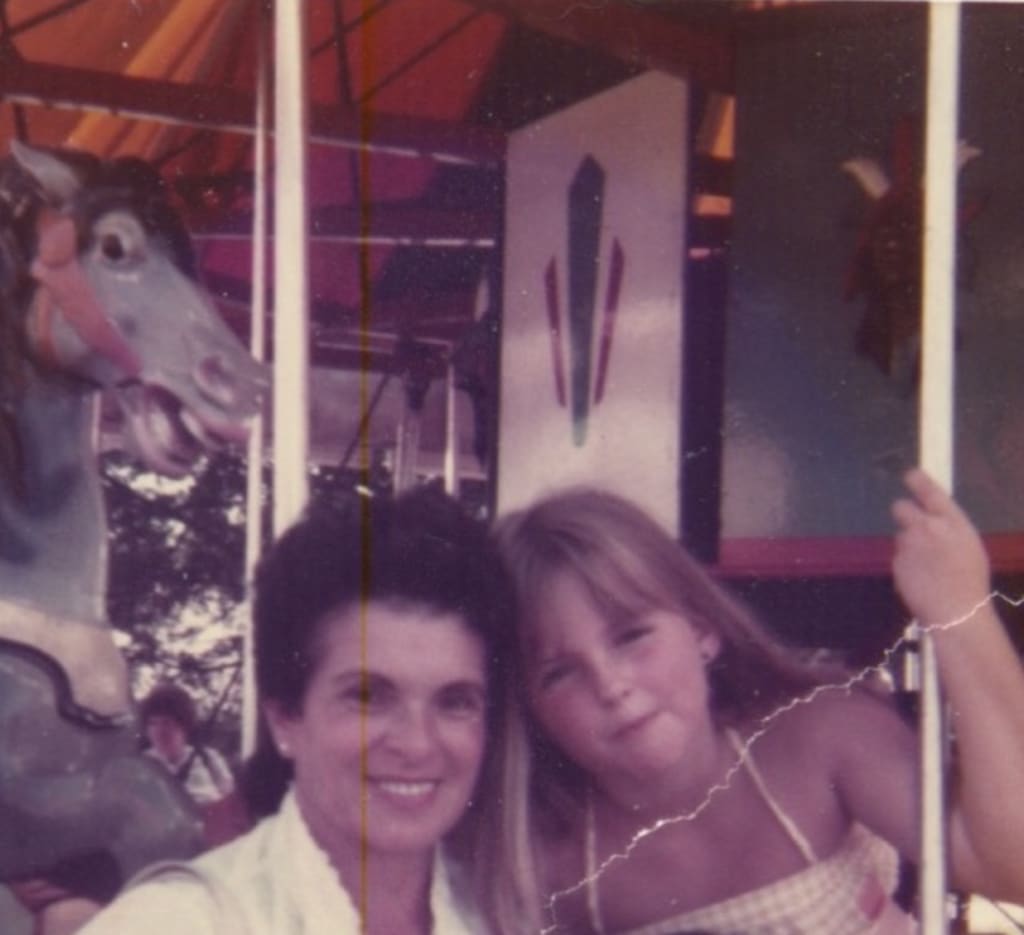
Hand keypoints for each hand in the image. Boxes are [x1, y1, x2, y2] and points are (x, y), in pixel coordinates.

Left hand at [891, 468, 990, 625]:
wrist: (956, 611)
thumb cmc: (970, 579)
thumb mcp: (968, 545)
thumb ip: (949, 528)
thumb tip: (934, 519)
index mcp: (952, 522)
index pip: (931, 492)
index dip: (918, 481)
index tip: (910, 474)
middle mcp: (928, 528)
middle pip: (901, 507)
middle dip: (904, 514)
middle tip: (914, 528)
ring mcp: (909, 544)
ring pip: (901, 536)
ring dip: (909, 546)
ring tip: (928, 567)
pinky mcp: (897, 562)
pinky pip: (899, 558)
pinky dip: (906, 566)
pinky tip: (920, 579)